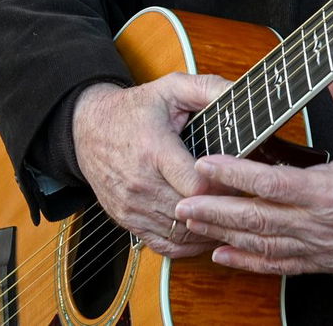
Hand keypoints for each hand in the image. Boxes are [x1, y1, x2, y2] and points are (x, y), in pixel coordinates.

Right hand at [71, 73, 233, 257]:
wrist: (88, 128)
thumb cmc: (136, 109)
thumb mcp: (171, 87)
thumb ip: (208, 88)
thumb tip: (239, 93)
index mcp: (154, 150)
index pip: (196, 186)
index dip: (224, 185)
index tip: (239, 176)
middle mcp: (140, 184)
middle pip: (191, 214)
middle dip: (222, 209)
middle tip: (244, 199)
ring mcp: (132, 207)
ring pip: (181, 234)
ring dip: (210, 229)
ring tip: (232, 215)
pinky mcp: (128, 221)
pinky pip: (164, 245)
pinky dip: (189, 244)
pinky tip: (207, 230)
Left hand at [174, 73, 332, 274]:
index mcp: (328, 190)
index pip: (271, 182)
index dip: (235, 174)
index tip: (206, 164)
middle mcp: (315, 222)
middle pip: (254, 218)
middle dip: (213, 210)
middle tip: (180, 202)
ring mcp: (314, 246)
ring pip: (258, 244)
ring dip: (221, 235)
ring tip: (190, 224)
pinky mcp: (318, 261)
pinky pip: (275, 265)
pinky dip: (245, 263)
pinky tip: (221, 255)